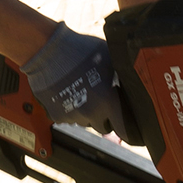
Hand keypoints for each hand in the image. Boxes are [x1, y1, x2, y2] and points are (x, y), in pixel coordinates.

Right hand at [22, 23, 130, 138]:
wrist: (49, 51)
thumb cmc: (80, 51)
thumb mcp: (110, 58)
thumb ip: (123, 76)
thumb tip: (134, 82)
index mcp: (108, 101)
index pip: (124, 130)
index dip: (126, 126)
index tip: (125, 122)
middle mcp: (91, 113)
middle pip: (104, 127)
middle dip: (105, 116)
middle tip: (102, 98)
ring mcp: (73, 116)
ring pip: (86, 122)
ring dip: (87, 113)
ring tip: (84, 91)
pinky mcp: (57, 115)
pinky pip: (69, 118)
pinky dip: (71, 110)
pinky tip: (70, 93)